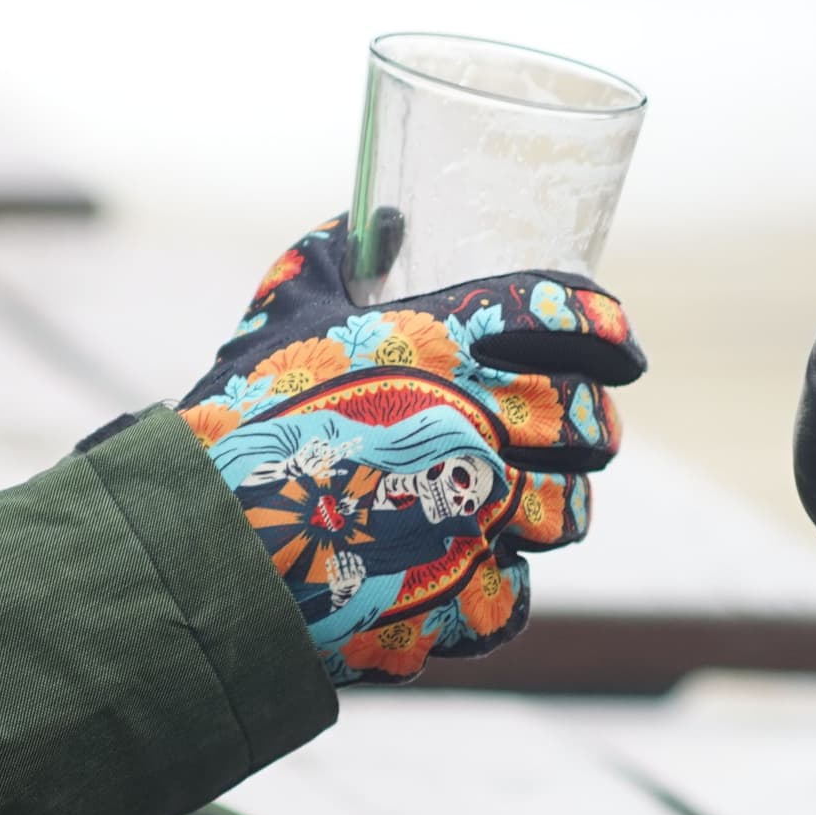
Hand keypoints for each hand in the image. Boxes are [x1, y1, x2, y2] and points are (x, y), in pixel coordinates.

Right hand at [185, 218, 644, 683]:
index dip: (610, 332)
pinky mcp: (455, 597)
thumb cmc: (240, 415)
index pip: (572, 317)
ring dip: (549, 506)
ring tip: (511, 500)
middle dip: (590, 428)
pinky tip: (461, 569)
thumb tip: (380, 217)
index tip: (621, 350)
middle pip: (593, 425)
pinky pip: (512, 595)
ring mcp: (474, 516)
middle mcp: (477, 425)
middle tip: (572, 431)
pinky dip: (493, 588)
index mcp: (447, 343)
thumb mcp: (284, 312)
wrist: (194, 539)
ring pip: (566, 515)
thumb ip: (335, 254)